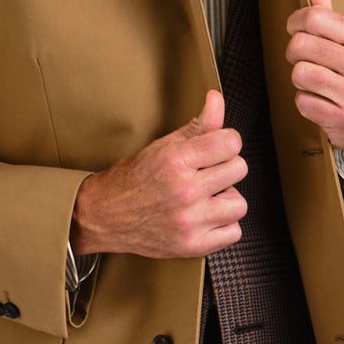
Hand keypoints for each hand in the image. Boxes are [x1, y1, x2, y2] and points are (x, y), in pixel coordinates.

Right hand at [70, 88, 247, 259]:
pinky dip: (223, 225)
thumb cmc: (133, 179)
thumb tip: (216, 98)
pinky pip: (233, 232)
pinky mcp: (191, 245)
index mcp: (176, 161)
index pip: (231, 142)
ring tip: (205, 198)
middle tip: (204, 175)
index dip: (226, 142)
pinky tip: (205, 218)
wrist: (103, 216)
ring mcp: (189, 221)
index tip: (215, 149)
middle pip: (239, 169)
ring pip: (239, 203)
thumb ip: (197, 125)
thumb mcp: (163, 146)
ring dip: (226, 199)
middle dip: (224, 169)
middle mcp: (184, 191)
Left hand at [284, 0, 343, 160]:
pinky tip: (320, 100)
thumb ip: (326, 8)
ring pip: (298, 74)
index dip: (294, 22)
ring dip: (299, 78)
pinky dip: (305, 101)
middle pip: (300, 45)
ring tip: (313, 81)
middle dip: (294, 53)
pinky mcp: (343, 118)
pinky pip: (302, 102)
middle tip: (304, 59)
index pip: (313, 16)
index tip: (295, 30)